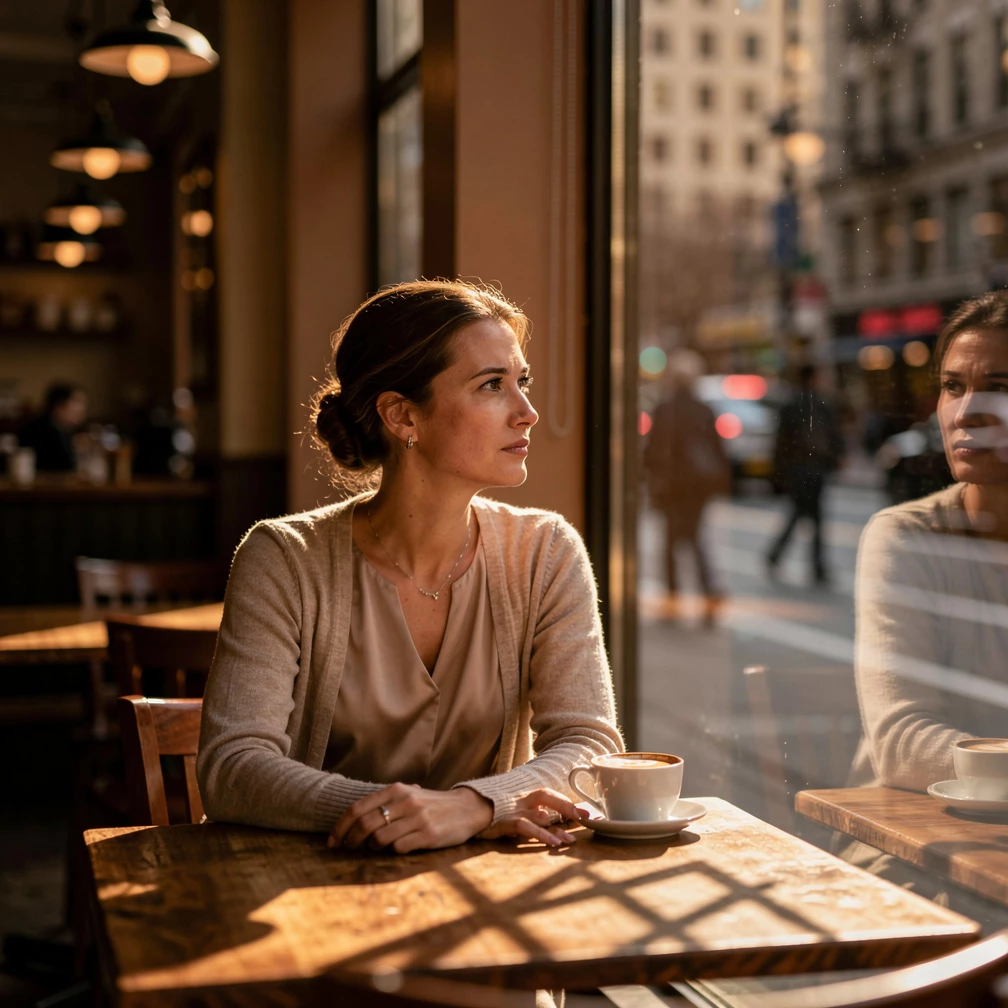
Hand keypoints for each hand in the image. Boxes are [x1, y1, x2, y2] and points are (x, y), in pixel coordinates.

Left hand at [328, 783, 493, 853]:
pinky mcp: (428, 836)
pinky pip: (398, 848)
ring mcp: (417, 819)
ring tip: (375, 848)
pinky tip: (396, 848)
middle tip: (348, 849)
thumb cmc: (432, 805)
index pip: (358, 808)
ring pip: (379, 839)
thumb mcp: (409, 795)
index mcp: (396, 790)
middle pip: (364, 824)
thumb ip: (385, 802)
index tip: (332, 841)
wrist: (466, 809)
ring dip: (371, 848)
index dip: (340, 827)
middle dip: (350, 840)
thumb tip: (352, 819)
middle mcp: (405, 802)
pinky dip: (391, 851)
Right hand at [478, 788, 588, 846]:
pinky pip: (526, 827)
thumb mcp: (504, 807)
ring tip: (570, 840)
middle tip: (585, 818)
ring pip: (540, 813)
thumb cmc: (480, 809)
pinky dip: (541, 834)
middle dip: (567, 806)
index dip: (565, 802)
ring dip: (556, 827)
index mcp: (518, 793)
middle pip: (547, 795)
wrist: (458, 808)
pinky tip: (552, 843)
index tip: (584, 813)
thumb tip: (545, 817)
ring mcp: (511, 808)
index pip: (546, 794)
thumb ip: (524, 811)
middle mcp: (517, 798)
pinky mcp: (504, 820)